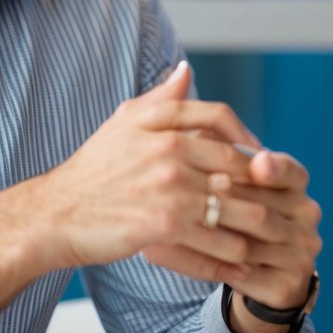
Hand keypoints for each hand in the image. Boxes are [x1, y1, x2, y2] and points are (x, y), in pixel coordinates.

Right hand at [33, 61, 267, 275]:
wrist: (56, 213)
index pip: (219, 118)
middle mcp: (169, 150)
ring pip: (233, 204)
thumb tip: (188, 70)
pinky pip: (214, 238)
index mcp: (161, 122)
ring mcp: (169, 188)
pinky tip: (243, 263)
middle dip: (261, 185)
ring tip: (270, 236)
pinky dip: (234, 253)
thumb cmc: (92, 169)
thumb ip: (162, 98)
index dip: (245, 137)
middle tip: (276, 201)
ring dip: (257, 223)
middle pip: (236, 163)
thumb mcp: (123, 122)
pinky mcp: (164, 224)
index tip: (258, 156)